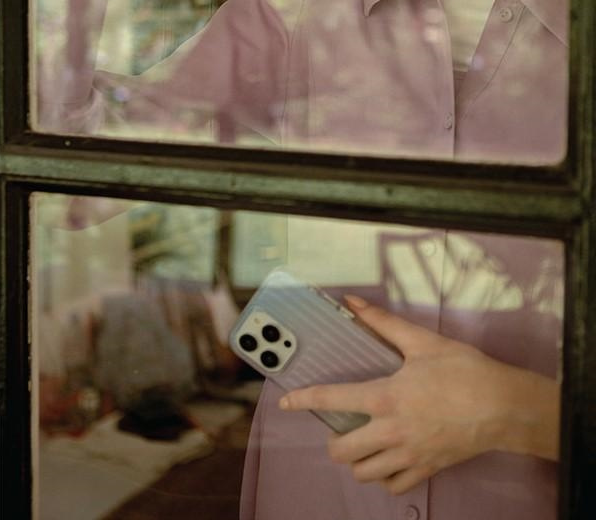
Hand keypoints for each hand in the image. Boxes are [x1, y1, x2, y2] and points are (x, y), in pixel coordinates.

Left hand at [279, 296, 559, 494]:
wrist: (504, 405)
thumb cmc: (463, 370)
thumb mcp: (422, 341)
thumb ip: (383, 322)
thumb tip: (353, 302)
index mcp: (385, 397)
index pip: (332, 399)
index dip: (303, 400)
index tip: (285, 403)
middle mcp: (391, 430)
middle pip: (342, 451)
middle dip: (333, 441)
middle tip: (342, 428)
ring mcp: (408, 455)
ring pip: (364, 473)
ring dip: (356, 460)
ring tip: (363, 444)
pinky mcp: (427, 469)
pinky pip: (394, 486)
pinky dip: (384, 477)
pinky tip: (388, 460)